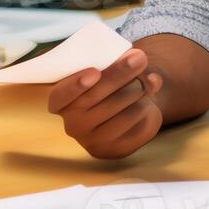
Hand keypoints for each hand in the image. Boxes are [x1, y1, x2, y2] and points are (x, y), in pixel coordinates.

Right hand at [48, 48, 163, 158]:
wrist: (131, 107)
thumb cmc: (116, 82)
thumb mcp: (116, 67)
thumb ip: (128, 64)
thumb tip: (148, 72)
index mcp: (62, 102)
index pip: (60, 97)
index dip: (75, 85)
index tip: (95, 72)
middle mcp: (73, 124)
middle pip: (96, 98)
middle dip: (121, 74)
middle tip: (140, 58)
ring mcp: (93, 141)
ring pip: (121, 112)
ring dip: (139, 92)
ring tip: (144, 84)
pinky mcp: (115, 150)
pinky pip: (137, 125)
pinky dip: (147, 109)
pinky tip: (146, 102)